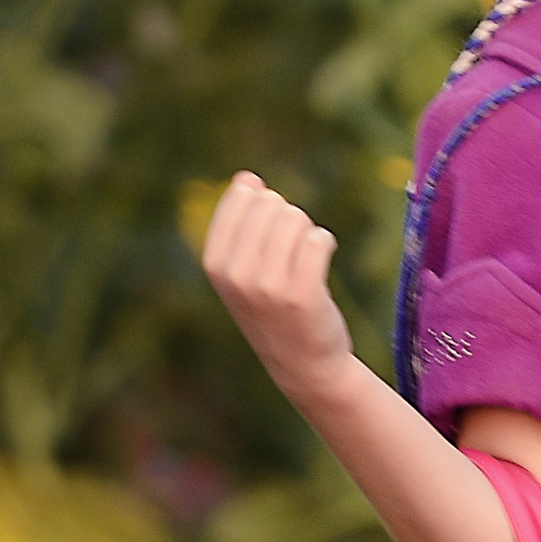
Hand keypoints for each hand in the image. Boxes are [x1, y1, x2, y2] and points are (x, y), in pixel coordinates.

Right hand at [202, 172, 352, 394]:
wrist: (302, 363)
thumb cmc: (274, 308)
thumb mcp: (243, 268)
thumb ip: (241, 222)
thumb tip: (247, 178)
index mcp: (214, 263)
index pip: (242, 197)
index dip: (265, 205)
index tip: (270, 237)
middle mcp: (237, 275)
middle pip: (272, 203)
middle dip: (287, 218)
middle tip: (291, 254)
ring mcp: (269, 286)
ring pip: (296, 218)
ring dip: (307, 233)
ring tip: (304, 263)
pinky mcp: (303, 295)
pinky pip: (319, 239)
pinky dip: (325, 243)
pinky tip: (321, 262)